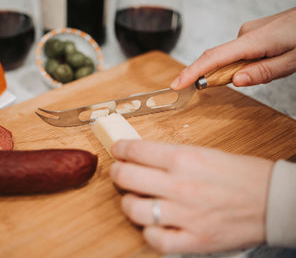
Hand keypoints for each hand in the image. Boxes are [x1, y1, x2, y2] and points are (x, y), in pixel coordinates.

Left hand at [110, 140, 273, 253]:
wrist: (271, 200)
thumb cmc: (240, 174)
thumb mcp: (203, 153)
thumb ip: (170, 155)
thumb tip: (141, 155)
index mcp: (184, 159)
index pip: (136, 151)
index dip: (120, 149)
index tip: (117, 150)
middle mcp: (180, 186)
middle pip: (127, 178)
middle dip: (117, 173)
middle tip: (119, 172)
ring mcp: (185, 215)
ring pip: (134, 210)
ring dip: (128, 203)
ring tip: (134, 199)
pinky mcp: (194, 239)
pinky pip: (156, 239)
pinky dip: (149, 232)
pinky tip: (153, 224)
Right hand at [171, 7, 295, 89]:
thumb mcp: (293, 60)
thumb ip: (264, 72)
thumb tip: (236, 80)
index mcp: (254, 41)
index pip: (214, 58)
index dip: (192, 72)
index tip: (177, 84)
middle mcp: (245, 33)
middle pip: (219, 59)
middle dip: (220, 75)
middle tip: (240, 82)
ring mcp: (247, 31)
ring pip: (232, 57)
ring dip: (239, 69)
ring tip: (270, 66)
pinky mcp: (251, 32)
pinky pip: (239, 51)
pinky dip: (244, 62)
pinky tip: (265, 61)